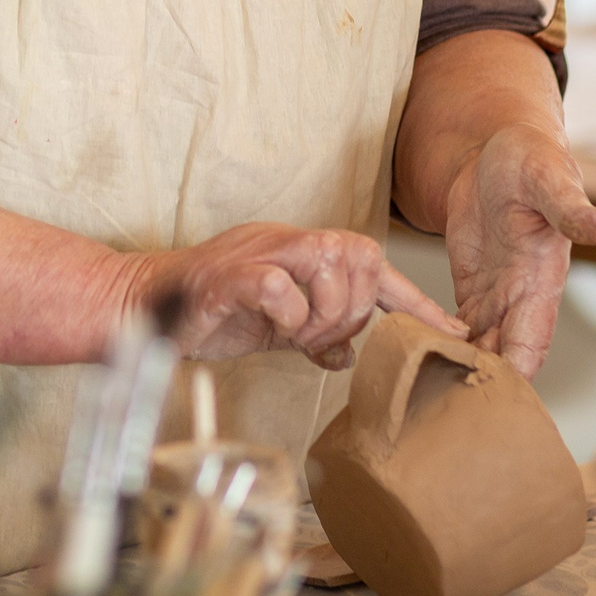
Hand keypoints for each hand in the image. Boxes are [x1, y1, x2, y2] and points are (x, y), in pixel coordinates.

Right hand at [126, 222, 464, 369]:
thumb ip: (314, 332)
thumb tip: (349, 354)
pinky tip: (272, 328)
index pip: (372, 264)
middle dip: (353, 312)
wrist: (143, 305)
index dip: (414, 300)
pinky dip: (288, 315)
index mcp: (301, 250)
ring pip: (329, 268)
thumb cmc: (209, 312)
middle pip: (361, 259)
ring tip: (293, 335)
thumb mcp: (276, 325)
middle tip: (320, 338)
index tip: (452, 331)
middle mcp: (285, 242)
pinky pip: (281, 288)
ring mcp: (258, 253)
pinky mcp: (230, 276)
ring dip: (321, 317)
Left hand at [441, 126, 595, 378]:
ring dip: (455, 369)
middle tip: (435, 409)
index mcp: (543, 280)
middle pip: (501, 359)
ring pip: (479, 349)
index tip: (483, 403)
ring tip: (418, 392)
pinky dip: (440, 344)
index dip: (511, 378)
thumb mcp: (547, 178)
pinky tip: (416, 359)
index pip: (531, 347)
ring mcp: (496, 293)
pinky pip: (459, 327)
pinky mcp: (473, 286)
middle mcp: (521, 296)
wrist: (502, 147)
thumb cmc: (531, 157)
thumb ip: (571, 207)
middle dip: (475, 385)